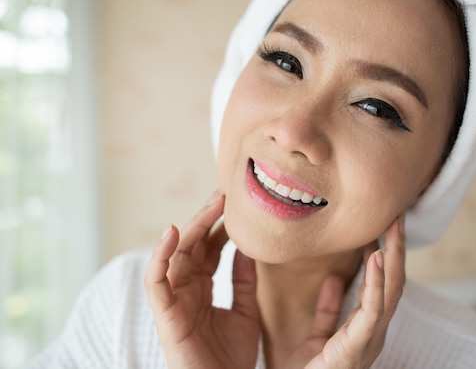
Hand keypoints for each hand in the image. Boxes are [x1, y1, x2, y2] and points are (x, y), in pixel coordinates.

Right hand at [144, 191, 259, 368]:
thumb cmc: (232, 358)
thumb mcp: (245, 310)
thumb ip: (244, 279)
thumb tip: (250, 245)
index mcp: (201, 289)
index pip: (207, 249)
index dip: (219, 225)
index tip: (236, 204)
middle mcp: (184, 290)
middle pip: (191, 246)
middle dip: (206, 218)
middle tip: (225, 193)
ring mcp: (173, 301)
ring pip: (175, 255)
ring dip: (192, 227)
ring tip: (213, 204)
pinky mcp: (165, 315)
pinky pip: (155, 281)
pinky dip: (160, 256)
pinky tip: (172, 232)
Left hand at [287, 214, 405, 368]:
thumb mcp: (316, 336)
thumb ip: (328, 309)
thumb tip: (333, 279)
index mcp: (365, 328)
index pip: (383, 284)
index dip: (386, 253)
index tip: (384, 224)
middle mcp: (374, 332)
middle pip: (393, 282)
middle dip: (397, 248)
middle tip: (397, 215)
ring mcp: (370, 340)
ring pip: (391, 291)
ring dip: (393, 256)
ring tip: (393, 227)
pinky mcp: (357, 347)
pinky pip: (373, 311)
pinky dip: (378, 283)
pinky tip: (378, 258)